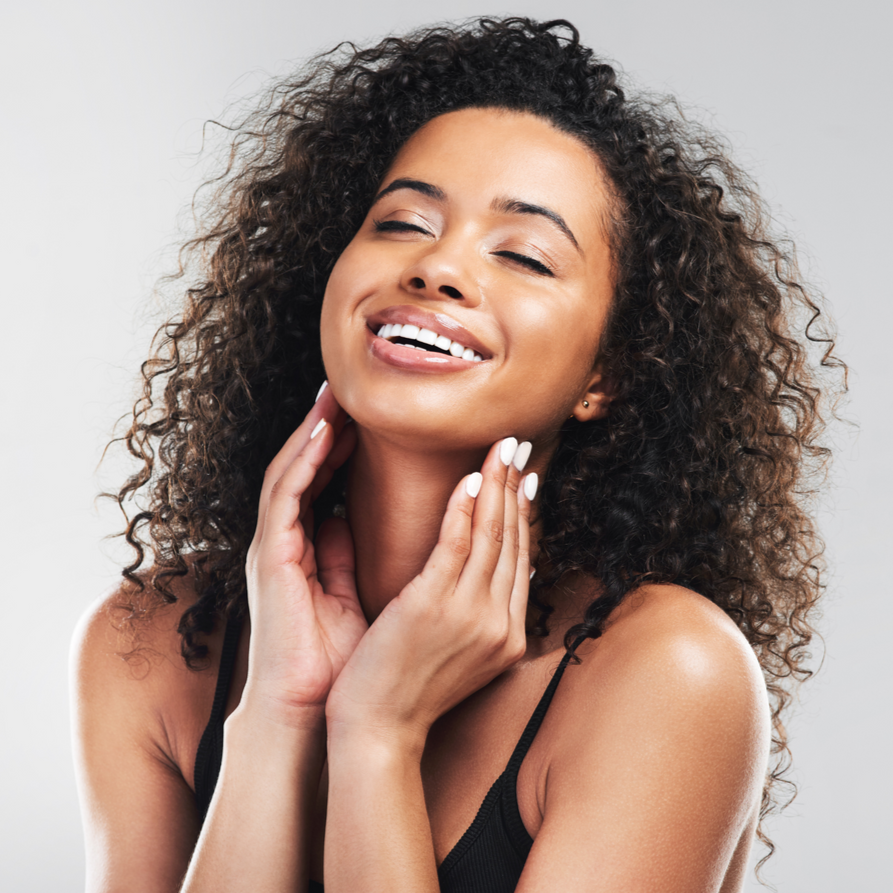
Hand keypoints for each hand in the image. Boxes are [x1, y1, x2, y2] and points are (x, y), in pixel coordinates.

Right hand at [242, 383, 365, 725]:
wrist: (309, 711)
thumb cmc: (335, 662)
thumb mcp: (348, 595)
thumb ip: (345, 555)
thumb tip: (355, 519)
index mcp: (302, 549)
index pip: (320, 483)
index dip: (340, 446)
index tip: (366, 415)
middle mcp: (282, 542)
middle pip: (302, 469)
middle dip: (323, 427)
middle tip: (349, 389)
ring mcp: (271, 548)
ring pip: (289, 473)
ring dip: (311, 432)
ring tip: (335, 395)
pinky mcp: (270, 559)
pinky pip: (285, 499)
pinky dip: (302, 462)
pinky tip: (322, 432)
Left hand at [324, 436, 536, 750]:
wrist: (377, 729)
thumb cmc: (407, 687)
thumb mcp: (457, 650)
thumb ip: (474, 610)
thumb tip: (479, 568)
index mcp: (507, 634)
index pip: (520, 561)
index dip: (523, 515)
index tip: (524, 480)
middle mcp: (500, 624)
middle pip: (513, 541)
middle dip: (516, 488)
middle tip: (517, 446)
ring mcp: (471, 615)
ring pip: (492, 535)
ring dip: (497, 485)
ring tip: (501, 448)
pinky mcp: (434, 605)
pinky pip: (458, 543)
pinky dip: (466, 507)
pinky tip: (470, 478)